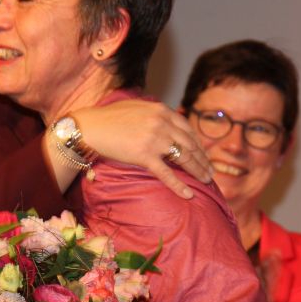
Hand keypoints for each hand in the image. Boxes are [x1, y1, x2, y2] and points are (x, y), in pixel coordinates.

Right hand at [73, 99, 211, 197]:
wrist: (90, 127)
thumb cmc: (109, 118)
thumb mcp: (137, 107)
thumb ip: (155, 113)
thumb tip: (168, 120)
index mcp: (162, 111)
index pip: (188, 129)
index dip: (198, 143)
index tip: (204, 154)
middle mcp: (162, 123)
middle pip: (190, 144)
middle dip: (203, 159)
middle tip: (210, 171)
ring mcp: (155, 140)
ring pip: (184, 158)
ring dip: (198, 171)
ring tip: (206, 180)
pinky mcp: (144, 156)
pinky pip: (166, 173)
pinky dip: (179, 185)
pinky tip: (188, 194)